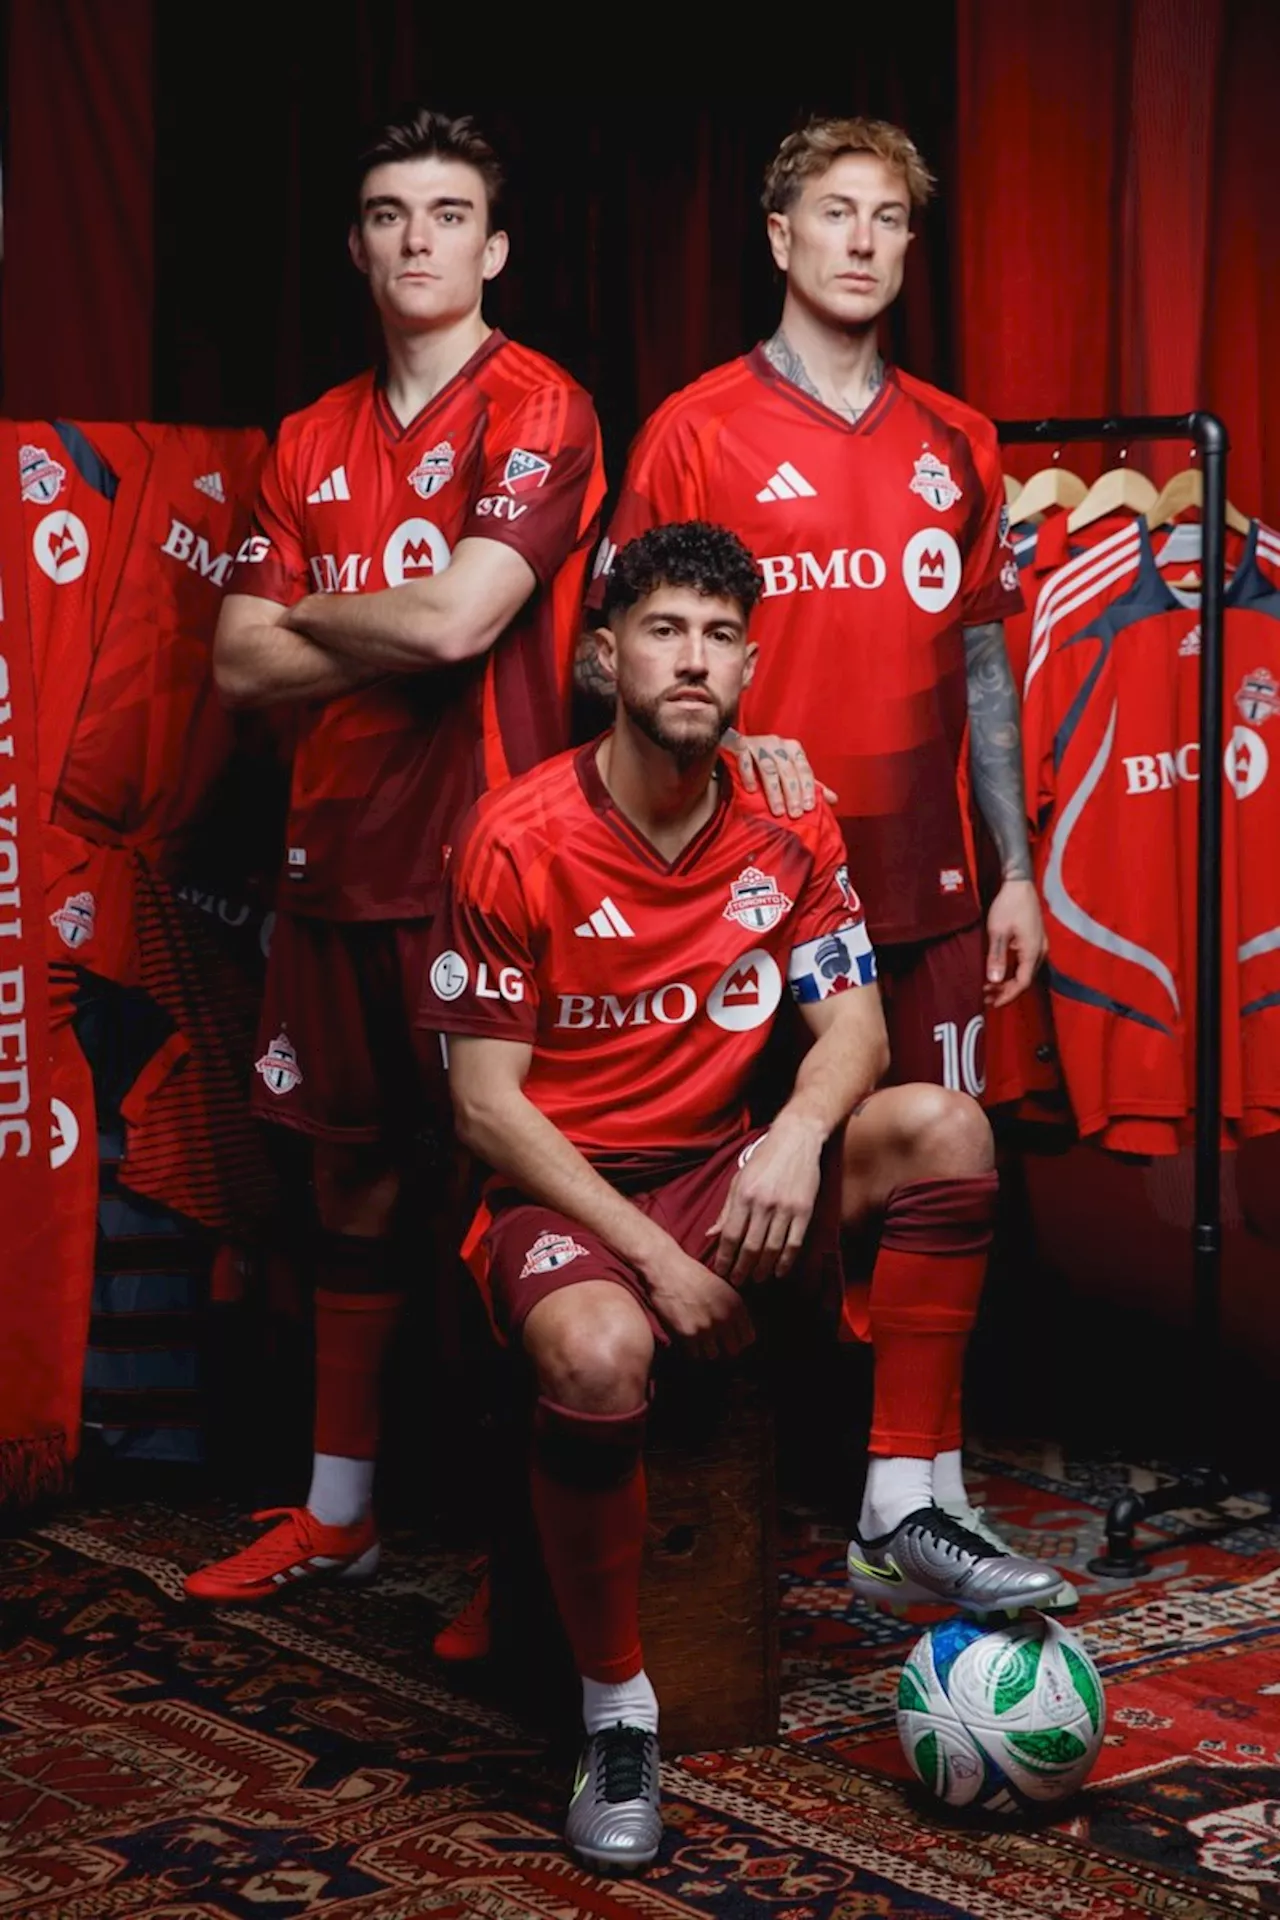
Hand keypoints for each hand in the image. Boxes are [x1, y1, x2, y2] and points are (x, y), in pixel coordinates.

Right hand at [643, 1246, 754, 1361]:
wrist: (666, 1268)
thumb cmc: (692, 1275)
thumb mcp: (722, 1287)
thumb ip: (733, 1309)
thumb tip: (738, 1332)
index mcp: (736, 1305)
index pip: (749, 1338)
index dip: (739, 1340)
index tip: (731, 1339)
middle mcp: (725, 1318)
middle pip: (733, 1351)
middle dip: (725, 1348)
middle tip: (715, 1342)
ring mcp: (706, 1327)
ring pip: (713, 1355)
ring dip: (707, 1350)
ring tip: (700, 1339)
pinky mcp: (687, 1334)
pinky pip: (695, 1355)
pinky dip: (691, 1350)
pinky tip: (688, 1339)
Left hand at [707, 1118, 823, 1286]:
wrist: (795, 1140)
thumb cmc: (763, 1160)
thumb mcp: (739, 1180)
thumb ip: (726, 1210)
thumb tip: (711, 1234)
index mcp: (743, 1195)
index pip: (730, 1235)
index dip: (724, 1257)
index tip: (721, 1271)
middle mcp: (763, 1203)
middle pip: (750, 1247)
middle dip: (742, 1268)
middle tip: (737, 1282)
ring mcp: (785, 1208)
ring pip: (772, 1248)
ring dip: (763, 1268)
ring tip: (756, 1279)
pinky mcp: (804, 1210)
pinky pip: (794, 1242)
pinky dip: (786, 1261)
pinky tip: (779, 1271)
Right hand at [730, 732, 837, 818]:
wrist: (739, 745)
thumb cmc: (769, 761)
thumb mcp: (791, 771)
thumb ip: (810, 785)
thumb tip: (834, 800)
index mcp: (793, 749)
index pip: (804, 769)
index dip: (807, 788)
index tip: (808, 808)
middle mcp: (778, 744)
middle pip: (787, 770)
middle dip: (792, 794)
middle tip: (794, 814)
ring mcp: (758, 744)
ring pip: (768, 768)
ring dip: (774, 791)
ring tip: (777, 810)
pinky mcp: (739, 745)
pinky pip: (745, 760)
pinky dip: (748, 775)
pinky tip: (751, 791)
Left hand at [985, 878, 1046, 1007]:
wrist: (1019, 884)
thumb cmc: (1009, 905)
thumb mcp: (998, 932)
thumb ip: (997, 957)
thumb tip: (994, 981)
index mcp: (1032, 951)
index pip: (1022, 983)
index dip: (1007, 996)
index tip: (992, 1003)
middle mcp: (1039, 951)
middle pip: (1024, 980)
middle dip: (1005, 991)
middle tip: (985, 996)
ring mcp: (1039, 945)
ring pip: (1025, 971)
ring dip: (1008, 981)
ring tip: (988, 986)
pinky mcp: (1034, 940)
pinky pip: (1024, 962)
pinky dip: (1012, 970)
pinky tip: (998, 971)